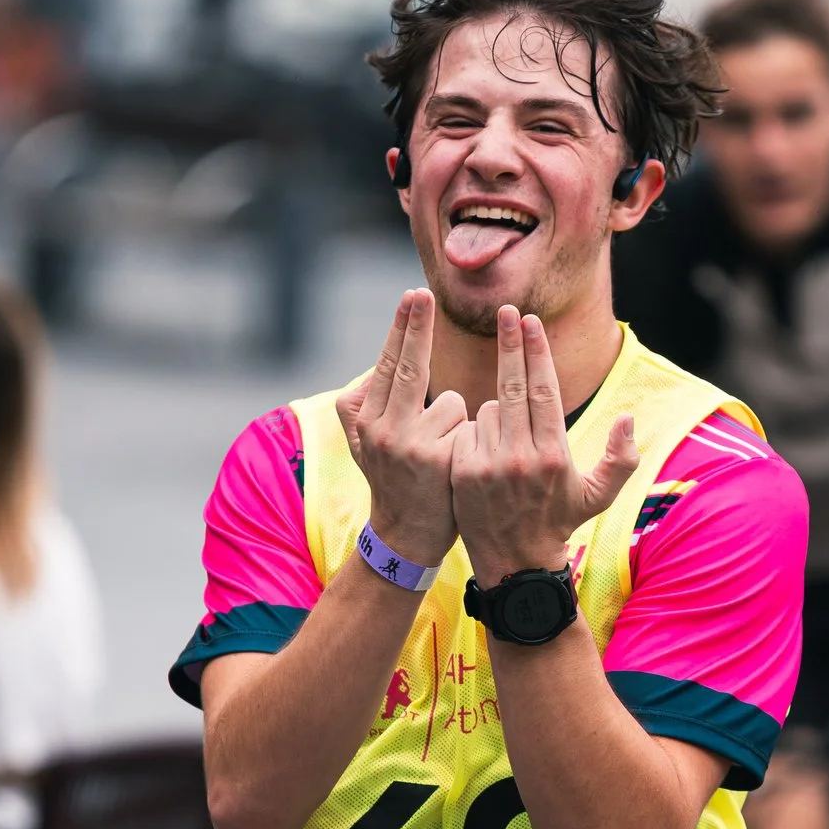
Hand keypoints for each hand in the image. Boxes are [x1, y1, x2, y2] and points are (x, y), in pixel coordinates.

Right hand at [339, 290, 466, 566]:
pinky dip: (468, 438)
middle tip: (423, 292)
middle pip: (407, 367)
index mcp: (367, 421)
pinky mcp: (438, 462)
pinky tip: (454, 465)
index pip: (387, 364)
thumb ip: (360, 405)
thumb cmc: (394, 479)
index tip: (412, 296)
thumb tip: (371, 366)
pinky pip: (467, 426)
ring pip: (449, 401)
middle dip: (416, 327)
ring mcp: (410, 447)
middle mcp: (383, 430)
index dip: (401, 329)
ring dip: (455, 420)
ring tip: (441, 453)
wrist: (406, 536)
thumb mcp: (363, 444)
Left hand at [450, 307, 637, 587]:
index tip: (530, 320)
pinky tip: (484, 455)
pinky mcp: (462, 472)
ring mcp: (487, 465)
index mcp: (554, 455)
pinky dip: (475, 433)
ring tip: (508, 444)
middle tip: (505, 311)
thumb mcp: (599, 495)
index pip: (543, 390)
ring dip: (497, 412)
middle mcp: (520, 457)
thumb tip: (628, 418)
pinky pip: (466, 431)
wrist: (515, 564)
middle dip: (509, 344)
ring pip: (488, 410)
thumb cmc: (560, 522)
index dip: (536, 351)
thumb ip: (621, 458)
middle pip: (511, 386)